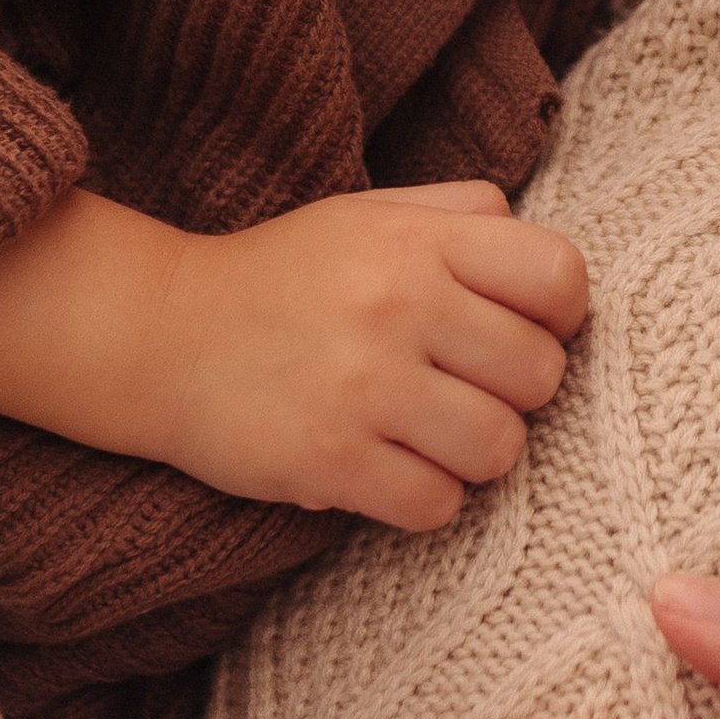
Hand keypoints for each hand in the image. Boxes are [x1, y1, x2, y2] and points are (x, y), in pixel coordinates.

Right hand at [0, 179, 587, 530]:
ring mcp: (365, 386)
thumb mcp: (370, 212)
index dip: (558, 315)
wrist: (159, 333)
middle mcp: (400, 305)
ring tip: (429, 434)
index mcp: (420, 240)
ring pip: (500, 449)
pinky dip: (425, 499)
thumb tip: (545, 250)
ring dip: (475, 453)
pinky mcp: (330, 462)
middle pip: (540, 374)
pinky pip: (437, 506)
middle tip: (466, 389)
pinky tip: (390, 470)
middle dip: (514, 391)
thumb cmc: (284, 274)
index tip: (523, 330)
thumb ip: (461, 214)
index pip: (560, 278)